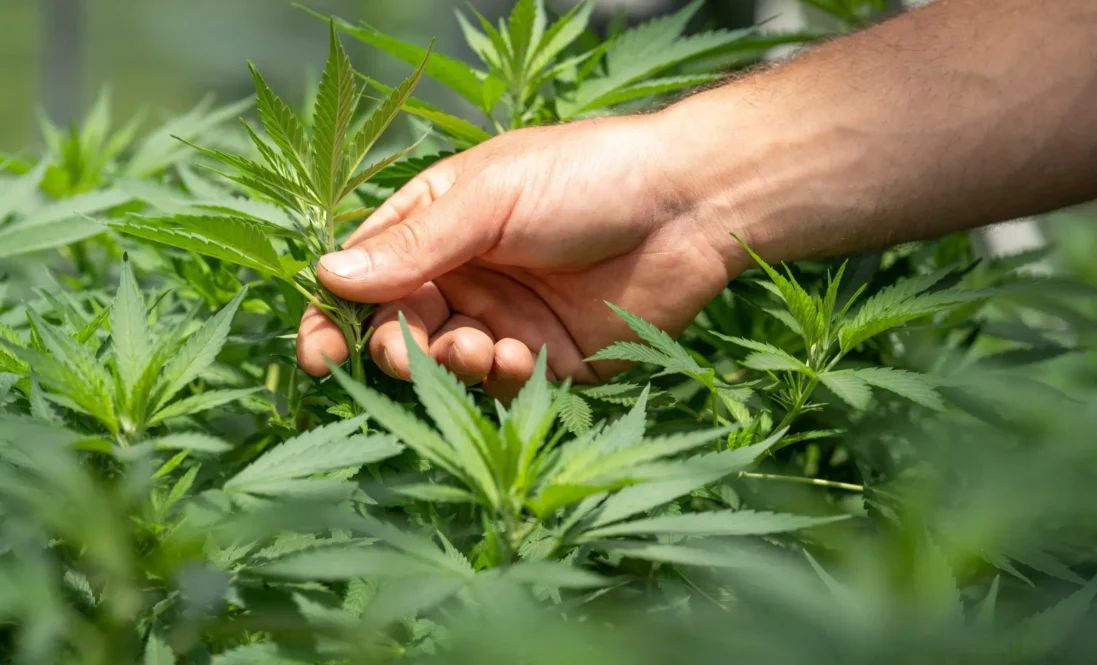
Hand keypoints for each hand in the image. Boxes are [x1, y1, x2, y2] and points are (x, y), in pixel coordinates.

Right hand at [296, 113, 737, 400]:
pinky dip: (498, 379)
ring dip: (449, 364)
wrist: (688, 206)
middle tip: (407, 350)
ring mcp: (507, 320)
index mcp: (440, 225)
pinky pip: (502, 386)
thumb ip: (415, 244)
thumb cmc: (587, 178)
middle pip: (398, 329)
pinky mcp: (551, 361)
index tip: (320, 354)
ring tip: (480, 346)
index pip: (366, 275)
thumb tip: (327, 275)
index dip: (335, 315)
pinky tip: (519, 356)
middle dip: (396, 348)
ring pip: (446, 364)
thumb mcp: (491, 198)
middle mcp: (466, 276)